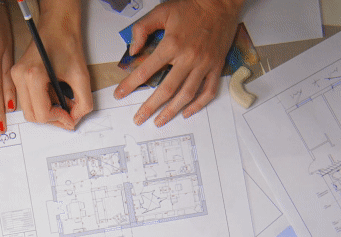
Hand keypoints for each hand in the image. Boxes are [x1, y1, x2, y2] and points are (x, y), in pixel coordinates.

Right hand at [10, 1, 92, 130]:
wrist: (58, 24)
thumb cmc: (67, 42)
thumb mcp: (81, 75)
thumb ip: (83, 102)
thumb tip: (75, 119)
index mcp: (32, 75)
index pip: (42, 113)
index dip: (59, 120)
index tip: (71, 118)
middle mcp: (19, 76)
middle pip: (33, 116)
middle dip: (52, 119)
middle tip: (69, 115)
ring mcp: (16, 76)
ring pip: (30, 110)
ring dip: (48, 111)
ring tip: (64, 101)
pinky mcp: (17, 76)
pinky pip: (28, 100)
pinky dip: (43, 103)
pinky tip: (56, 94)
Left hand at [113, 0, 243, 126]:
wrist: (220, 2)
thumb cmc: (191, 6)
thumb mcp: (161, 12)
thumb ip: (142, 29)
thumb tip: (133, 50)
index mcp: (172, 44)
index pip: (146, 70)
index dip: (130, 84)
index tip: (120, 94)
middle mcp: (188, 58)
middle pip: (165, 90)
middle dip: (149, 107)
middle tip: (139, 119)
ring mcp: (203, 64)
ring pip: (186, 95)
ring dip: (171, 111)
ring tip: (159, 121)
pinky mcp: (216, 66)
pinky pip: (208, 91)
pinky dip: (198, 105)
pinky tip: (186, 112)